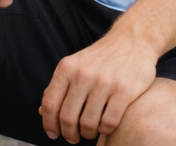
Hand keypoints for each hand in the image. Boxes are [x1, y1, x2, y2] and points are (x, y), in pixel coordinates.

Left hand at [39, 29, 157, 142]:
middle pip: (67, 117)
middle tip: (73, 137)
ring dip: (88, 133)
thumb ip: (60, 87)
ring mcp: (104, 82)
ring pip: (88, 123)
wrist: (132, 39)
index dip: (49, 124)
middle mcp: (83, 74)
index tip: (53, 133)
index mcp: (67, 68)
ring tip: (90, 131)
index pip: (50, 103)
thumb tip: (43, 112)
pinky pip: (109, 122)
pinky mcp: (124, 90)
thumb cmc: (102, 57)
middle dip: (69, 134)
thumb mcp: (76, 64)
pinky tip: (106, 125)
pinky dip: (105, 130)